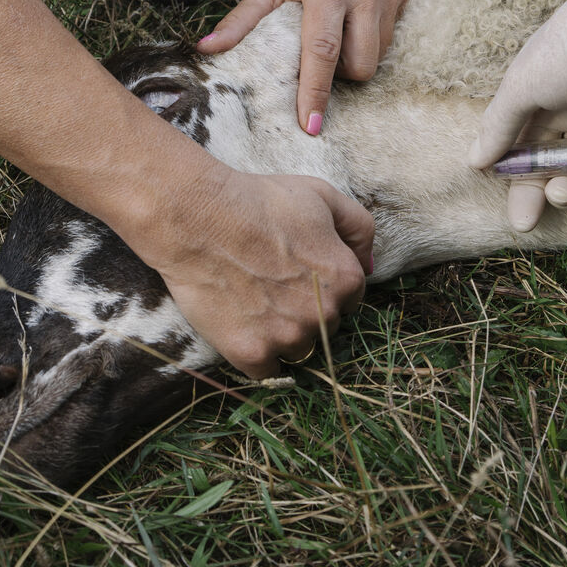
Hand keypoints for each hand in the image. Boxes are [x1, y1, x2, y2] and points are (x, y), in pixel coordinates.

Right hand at [133, 168, 374, 378]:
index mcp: (346, 279)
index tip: (300, 274)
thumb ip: (358, 228)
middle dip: (307, 311)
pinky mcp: (252, 353)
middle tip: (273, 285)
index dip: (324, 286)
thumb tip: (369, 266)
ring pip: (299, 350)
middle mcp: (324, 314)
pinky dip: (258, 355)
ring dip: (284, 336)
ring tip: (256, 305)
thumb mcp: (322, 196)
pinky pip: (267, 371)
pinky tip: (244, 328)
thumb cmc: (259, 201)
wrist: (197, 218)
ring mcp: (287, 337)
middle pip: (326, 327)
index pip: (350, 299)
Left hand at [197, 0, 410, 133]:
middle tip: (318, 56)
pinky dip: (370, 40)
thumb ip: (239, 22)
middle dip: (339, 75)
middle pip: (360, 63)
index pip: (322, 50)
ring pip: (378, 55)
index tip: (310, 125)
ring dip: (354, 57)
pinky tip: (353, 19)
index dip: (315, 91)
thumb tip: (206, 49)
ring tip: (334, 34)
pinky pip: (390, 38)